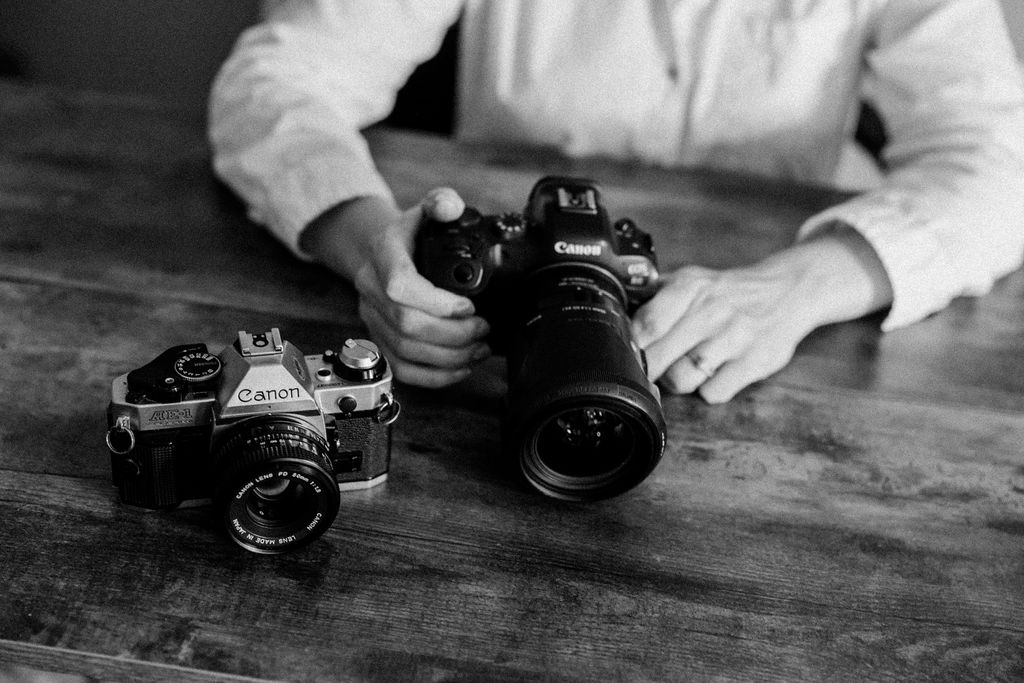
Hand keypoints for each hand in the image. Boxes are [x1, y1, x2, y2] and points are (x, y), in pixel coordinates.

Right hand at [300, 188, 490, 386]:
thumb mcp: (427, 209)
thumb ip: (442, 202)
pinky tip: (461, 368)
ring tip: (479, 348)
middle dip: (453, 334)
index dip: (438, 303)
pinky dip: (434, 376)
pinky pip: (401, 369)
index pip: (400, 285)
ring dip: (449, 357)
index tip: (469, 305)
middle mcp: (370, 287)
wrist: (384, 252)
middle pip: (406, 324)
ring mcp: (372, 317)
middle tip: (483, 329)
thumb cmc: (412, 234)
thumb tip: (449, 206)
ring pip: (404, 351)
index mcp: (383, 253)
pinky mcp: (379, 339)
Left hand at [631, 226, 892, 402]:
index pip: (646, 325)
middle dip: (649, 369)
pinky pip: (714, 392)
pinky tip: (713, 373)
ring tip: (684, 368)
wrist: (789, 290)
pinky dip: (708, 389)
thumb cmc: (730, 292)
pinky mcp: (756, 362)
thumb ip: (655, 296)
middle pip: (659, 358)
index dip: (631, 347)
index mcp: (690, 287)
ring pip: (683, 379)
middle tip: (651, 369)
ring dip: (677, 381)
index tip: (627, 355)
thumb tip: (615, 315)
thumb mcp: (692, 280)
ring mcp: (735, 338)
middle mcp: (712, 311)